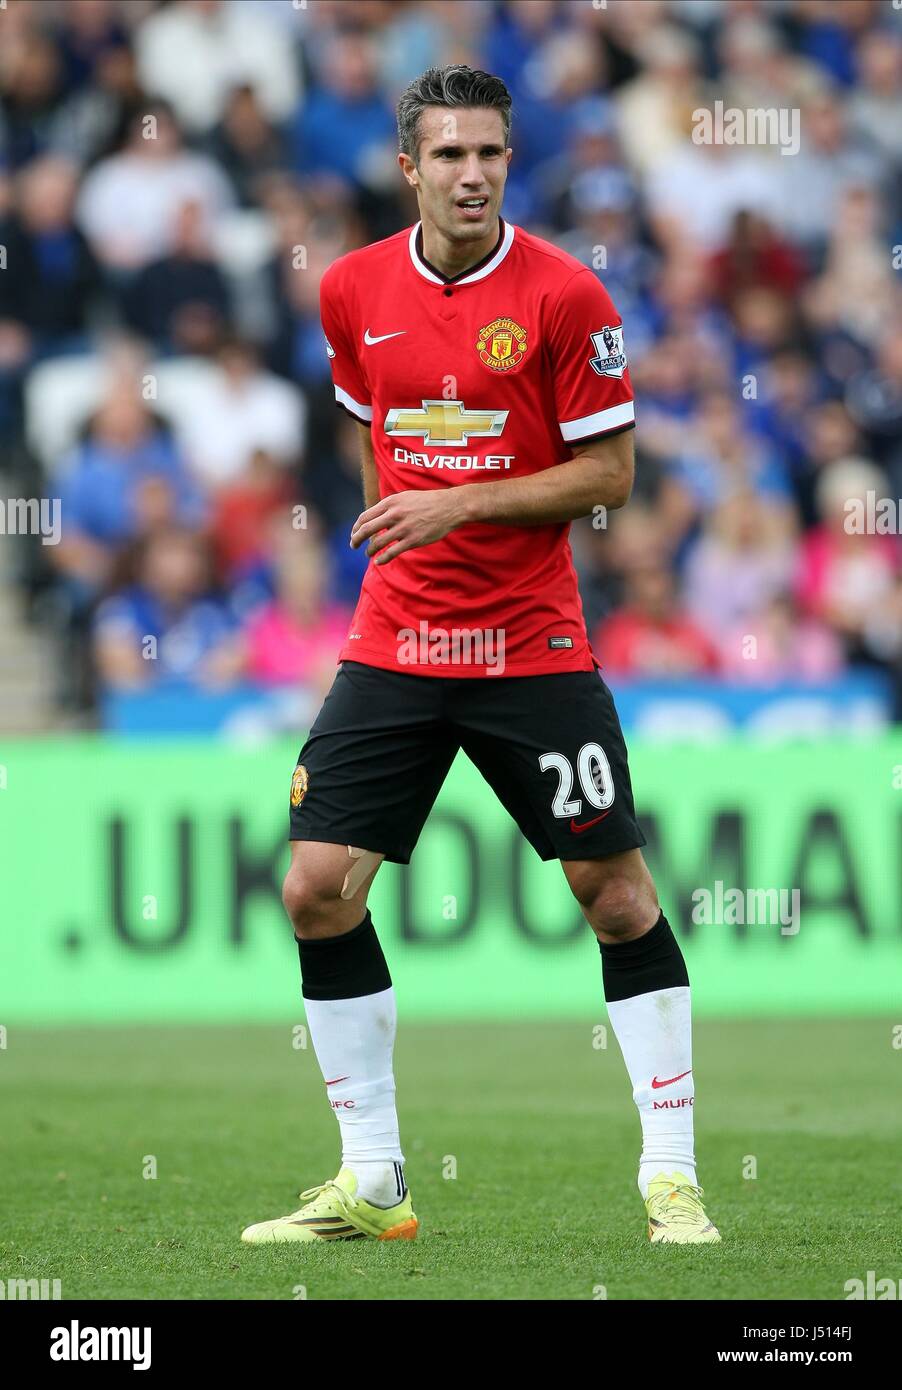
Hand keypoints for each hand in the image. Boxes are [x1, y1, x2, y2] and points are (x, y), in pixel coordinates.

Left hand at [350, 488, 467, 564]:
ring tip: (368, 553)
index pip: (365, 516)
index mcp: (391, 502)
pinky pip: (392, 552)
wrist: (449, 507)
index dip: (356, 527)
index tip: (354, 533)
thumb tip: (374, 519)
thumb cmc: (426, 502)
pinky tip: (379, 562)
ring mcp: (403, 528)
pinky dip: (382, 559)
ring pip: (377, 543)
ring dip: (369, 550)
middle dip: (356, 539)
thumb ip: (389, 507)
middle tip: (353, 545)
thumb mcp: (404, 497)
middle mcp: (394, 514)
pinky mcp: (412, 540)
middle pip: (366, 529)